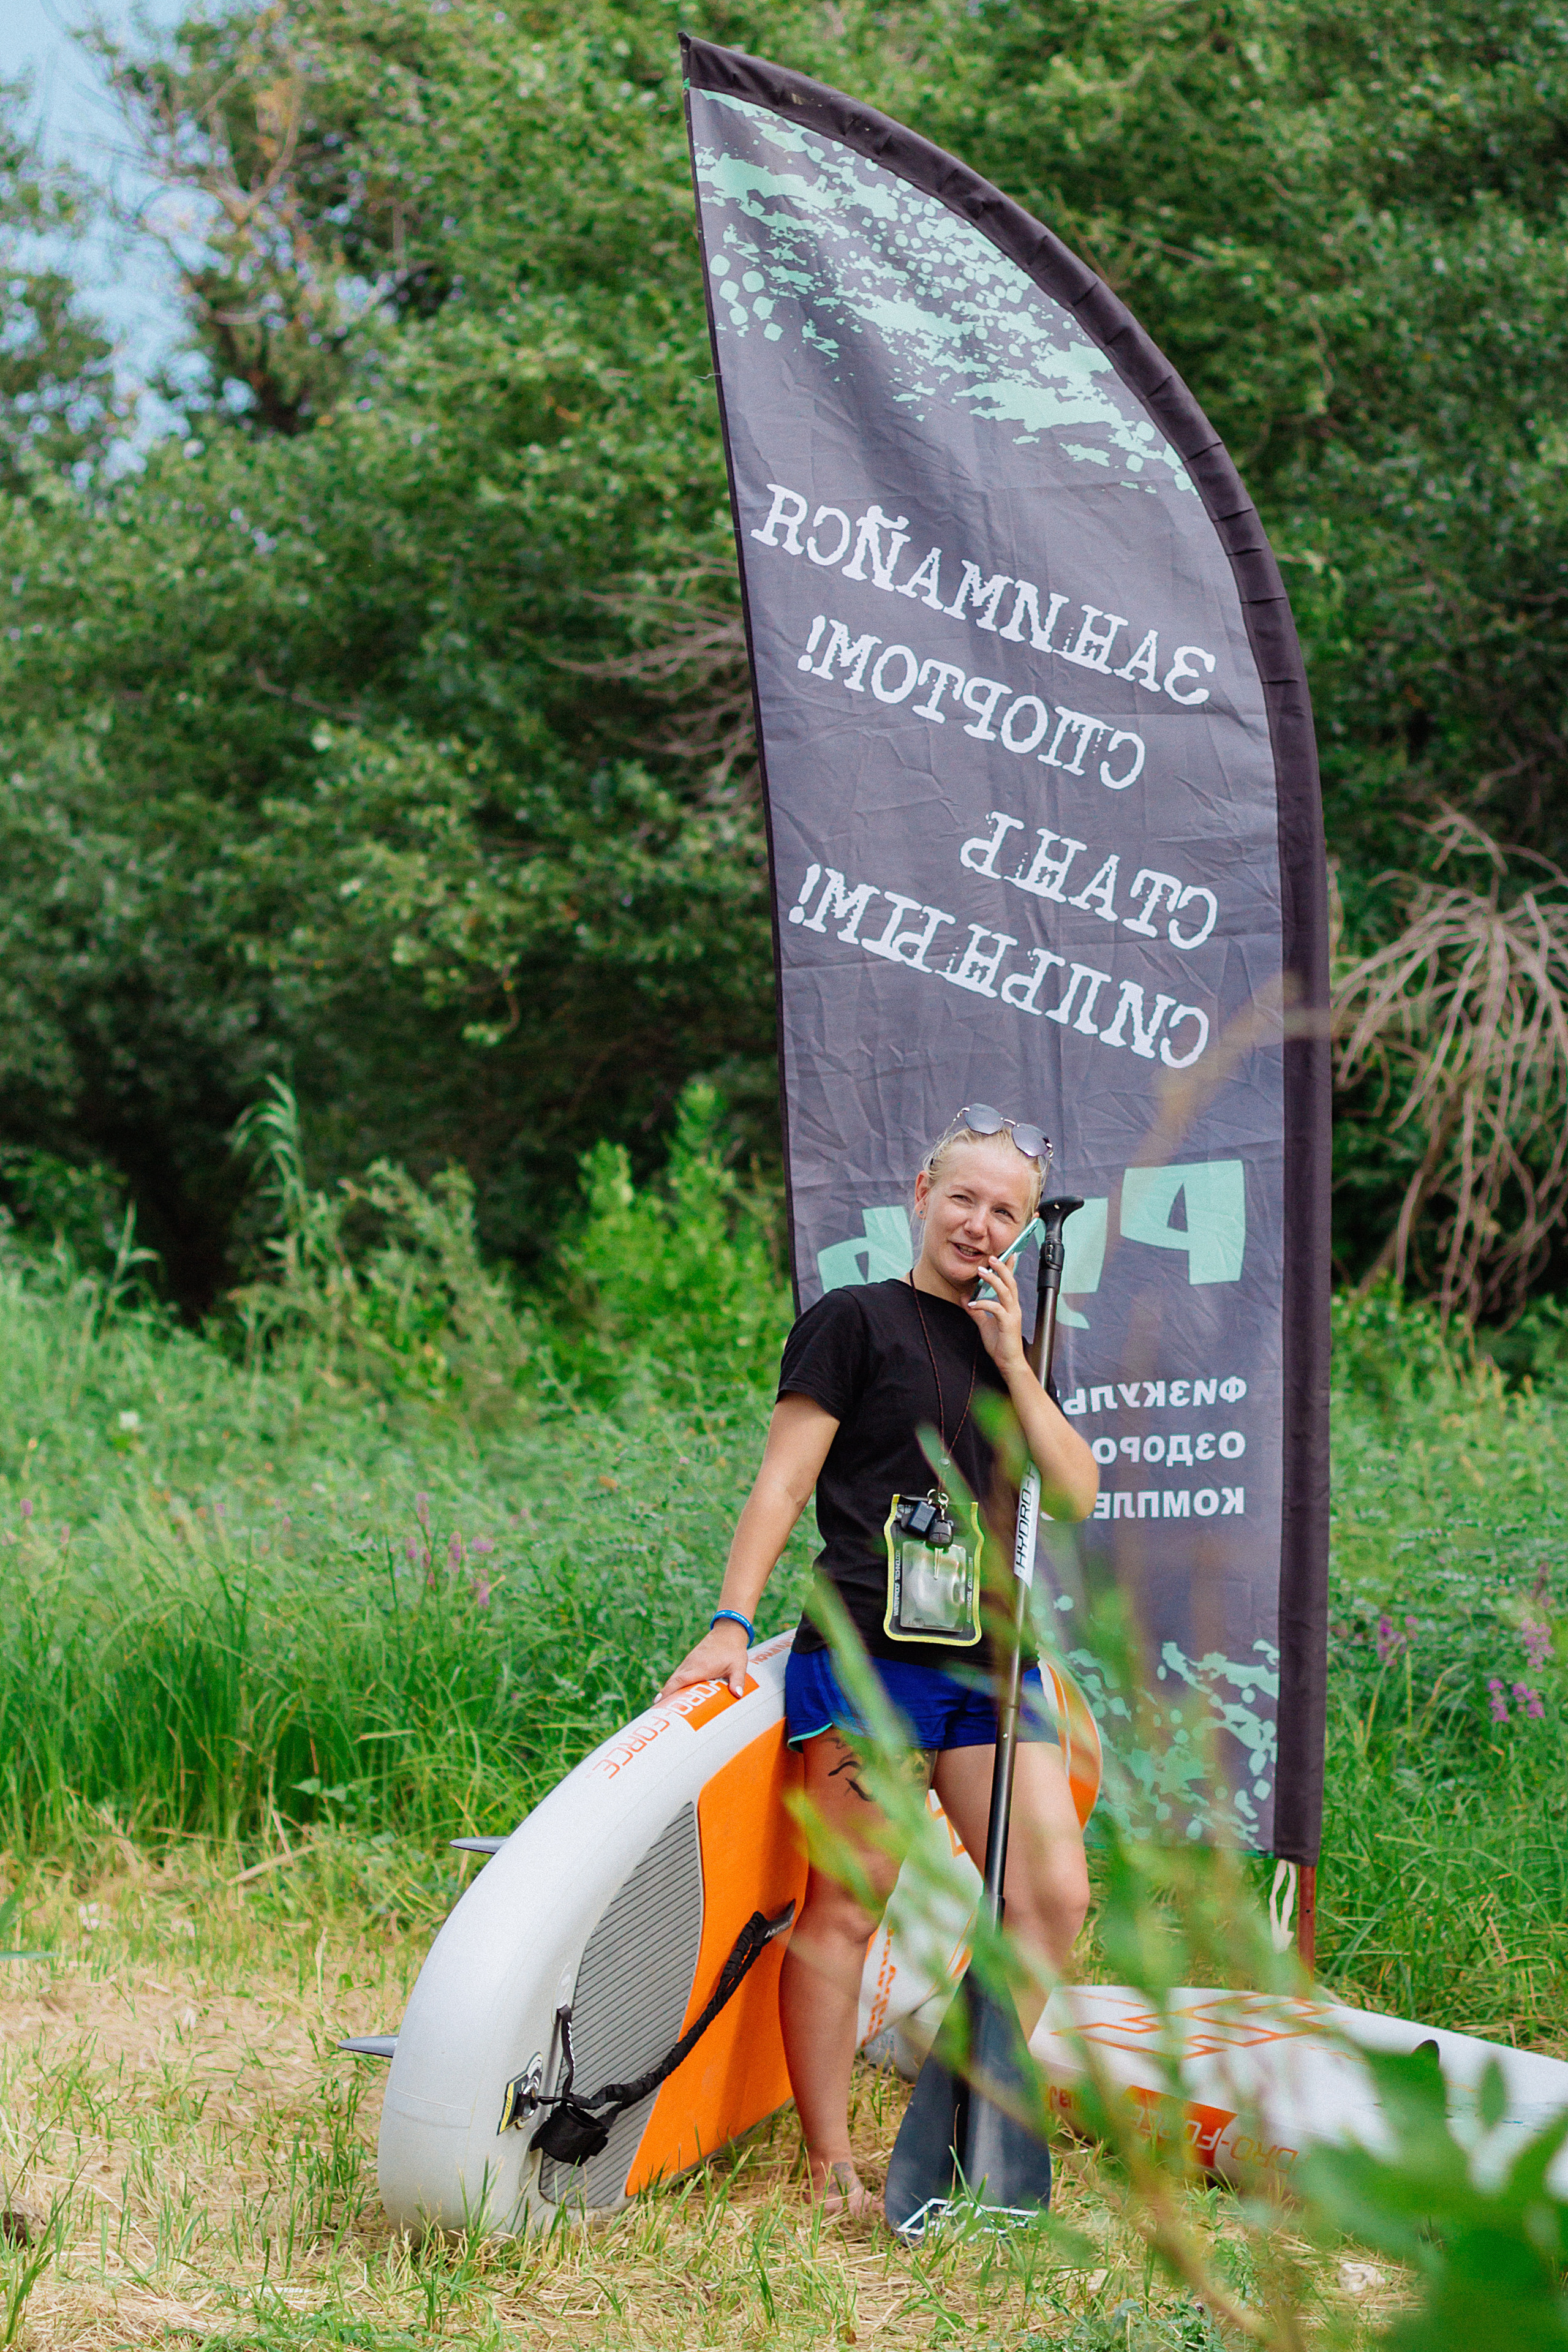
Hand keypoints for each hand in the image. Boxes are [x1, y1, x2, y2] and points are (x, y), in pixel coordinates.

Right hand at [658, 1621, 750, 1701]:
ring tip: (662, 1708)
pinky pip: (679, 1674)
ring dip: (668, 1691)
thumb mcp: (739, 1666)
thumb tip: (737, 1695)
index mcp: (701, 1667)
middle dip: (664, 1696)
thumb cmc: (733, 1650)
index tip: (658, 1702)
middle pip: (673, 1681)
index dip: (669, 1691)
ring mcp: (689, 1662)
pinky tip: (673, 1695)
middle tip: (657, 1712)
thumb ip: (737, 1680)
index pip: (680, 1680)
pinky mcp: (690, 1661)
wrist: (728, 1632)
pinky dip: (674, 1685)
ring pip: (674, 1678)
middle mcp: (691, 1664)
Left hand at [965, 1249, 1026, 1372]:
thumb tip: (964, 1298)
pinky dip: (983, 1304)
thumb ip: (976, 1311)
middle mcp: (1014, 1308)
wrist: (1009, 1363)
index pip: (1011, 1283)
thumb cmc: (1000, 1344)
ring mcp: (1012, 1315)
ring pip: (1006, 1291)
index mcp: (1010, 1306)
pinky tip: (972, 1304)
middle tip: (991, 1257)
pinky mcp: (1008, 1323)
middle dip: (1002, 1268)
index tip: (1008, 1254)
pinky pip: (996, 1309)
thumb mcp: (984, 1324)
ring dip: (993, 1280)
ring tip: (981, 1272)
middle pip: (1011, 1282)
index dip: (1009, 1268)